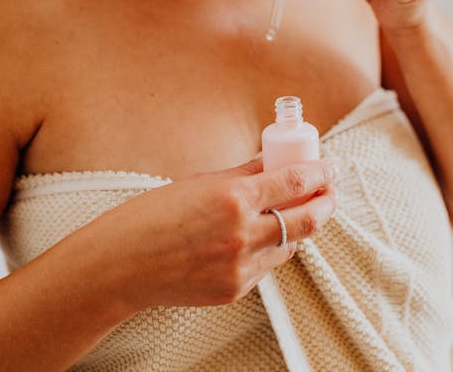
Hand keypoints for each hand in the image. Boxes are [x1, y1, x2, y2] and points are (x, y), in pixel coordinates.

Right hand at [111, 156, 336, 310]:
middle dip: (326, 203)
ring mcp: (241, 267)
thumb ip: (244, 173)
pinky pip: (267, 265)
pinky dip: (272, 248)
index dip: (319, 173)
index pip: (294, 183)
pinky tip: (263, 236)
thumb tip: (273, 160)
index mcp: (232, 198)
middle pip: (307, 219)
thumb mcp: (202, 182)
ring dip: (300, 227)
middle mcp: (242, 234)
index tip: (330, 167)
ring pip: (290, 244)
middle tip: (329, 191)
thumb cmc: (153, 217)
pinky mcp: (235, 291)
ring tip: (299, 211)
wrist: (123, 265)